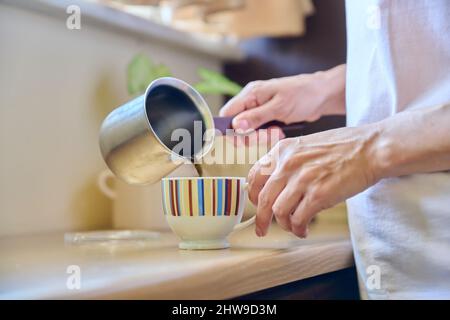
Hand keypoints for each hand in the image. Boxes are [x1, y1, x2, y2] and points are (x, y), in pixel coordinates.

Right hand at [219, 65, 345, 130]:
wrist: (323, 95)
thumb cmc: (303, 94)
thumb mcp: (279, 107)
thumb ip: (256, 117)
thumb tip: (235, 125)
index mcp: (251, 94)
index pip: (228, 112)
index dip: (229, 128)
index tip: (239, 139)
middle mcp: (252, 102)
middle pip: (237, 125)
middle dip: (250, 136)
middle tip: (267, 135)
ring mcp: (260, 110)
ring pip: (249, 131)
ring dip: (262, 137)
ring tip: (278, 132)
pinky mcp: (268, 118)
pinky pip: (261, 132)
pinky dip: (270, 136)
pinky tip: (281, 131)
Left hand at [247, 125, 379, 237]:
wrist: (371, 148)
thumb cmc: (344, 147)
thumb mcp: (307, 145)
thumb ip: (289, 161)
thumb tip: (276, 184)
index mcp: (283, 150)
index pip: (254, 176)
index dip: (252, 195)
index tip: (255, 204)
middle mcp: (288, 164)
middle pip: (262, 198)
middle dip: (260, 219)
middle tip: (262, 229)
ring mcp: (303, 179)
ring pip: (278, 211)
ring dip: (283, 225)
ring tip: (293, 227)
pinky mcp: (319, 195)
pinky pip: (298, 219)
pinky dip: (298, 228)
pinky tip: (304, 229)